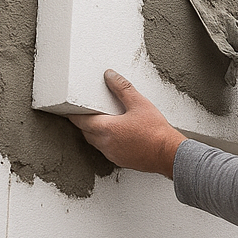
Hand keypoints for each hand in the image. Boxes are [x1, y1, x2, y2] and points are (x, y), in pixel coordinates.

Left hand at [68, 70, 185, 177]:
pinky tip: (117, 136)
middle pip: (86, 133)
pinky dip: (106, 142)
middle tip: (84, 113)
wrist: (168, 153)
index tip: (69, 109)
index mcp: (106, 129)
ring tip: (101, 122)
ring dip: (94, 133)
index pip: (81, 121)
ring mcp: (113, 154)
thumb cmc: (156, 131)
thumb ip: (122, 88)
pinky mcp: (121, 161)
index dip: (73, 115)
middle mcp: (106, 144)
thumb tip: (110, 76)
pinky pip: (107, 150)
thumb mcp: (139, 103)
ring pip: (96, 143)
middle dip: (83, 123)